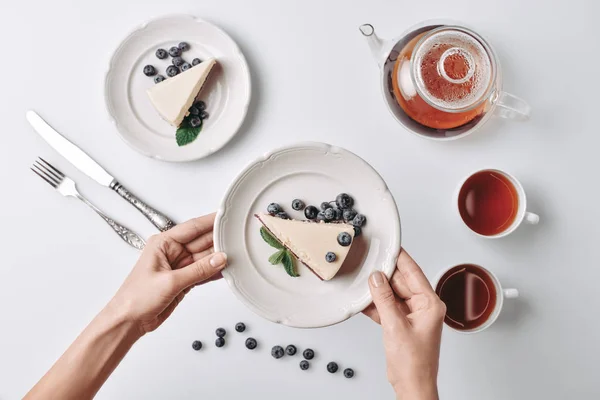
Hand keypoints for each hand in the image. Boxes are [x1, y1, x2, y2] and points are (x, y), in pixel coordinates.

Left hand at [109, 213, 226, 335]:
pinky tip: (227, 269)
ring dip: (219, 257)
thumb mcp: (170, 282)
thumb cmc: (136, 298)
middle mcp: (172, 252)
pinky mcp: (184, 280)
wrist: (129, 321)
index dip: (210, 221)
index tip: (226, 217)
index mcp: (163, 243)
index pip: (192, 228)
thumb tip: (219, 259)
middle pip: (201, 241)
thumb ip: (198, 270)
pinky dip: (215, 271)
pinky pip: (204, 272)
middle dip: (219, 240)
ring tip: (238, 254)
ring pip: (205, 257)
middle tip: (238, 238)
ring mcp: (179, 267)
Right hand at [363, 249, 444, 399]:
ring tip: (362, 283)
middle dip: (384, 275)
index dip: (400, 257)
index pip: (413, 272)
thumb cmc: (414, 363)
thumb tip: (377, 278)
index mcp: (430, 304)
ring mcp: (412, 315)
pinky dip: (375, 304)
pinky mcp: (401, 323)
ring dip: (377, 291)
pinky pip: (387, 306)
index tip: (390, 244)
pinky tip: (363, 301)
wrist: (412, 386)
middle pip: (401, 282)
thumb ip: (384, 299)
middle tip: (368, 265)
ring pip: (392, 294)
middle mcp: (423, 307)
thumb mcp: (395, 326)